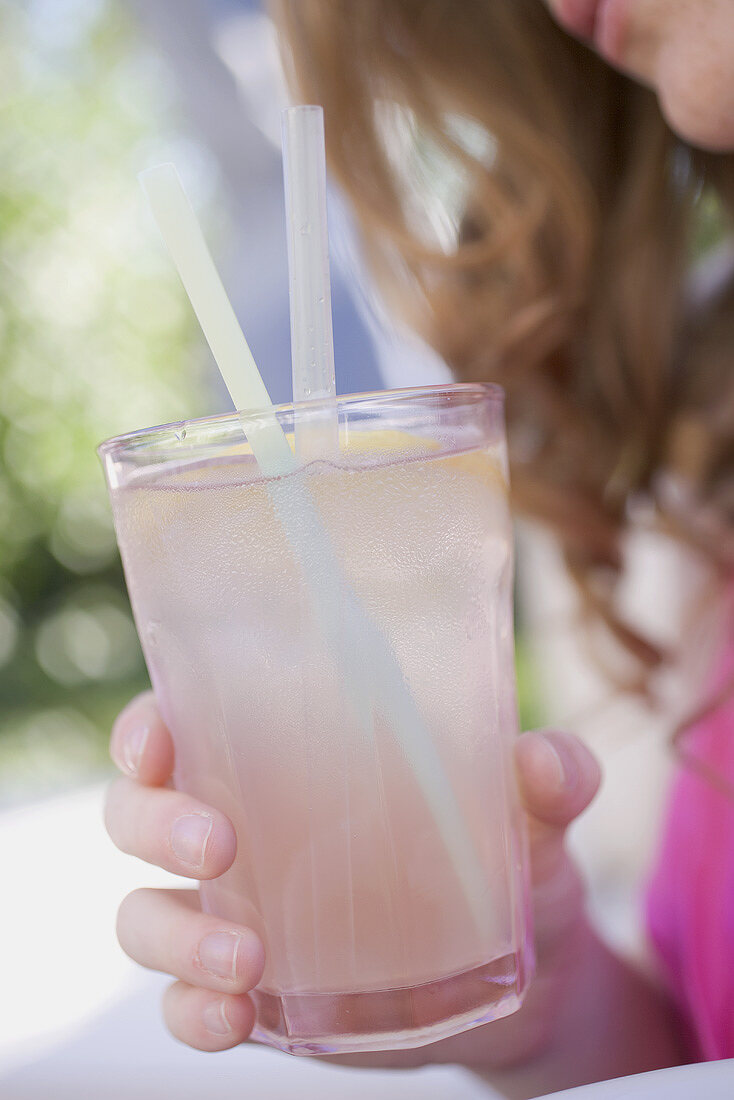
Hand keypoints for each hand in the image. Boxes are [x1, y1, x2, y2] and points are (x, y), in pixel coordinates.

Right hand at [105, 692, 600, 1063]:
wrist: (529, 983)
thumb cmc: (512, 865)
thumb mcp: (536, 818)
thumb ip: (551, 778)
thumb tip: (544, 761)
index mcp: (288, 759)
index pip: (184, 721)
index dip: (148, 725)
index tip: (159, 738)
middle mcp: (243, 827)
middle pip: (137, 812)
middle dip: (155, 822)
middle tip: (220, 842)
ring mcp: (238, 914)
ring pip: (145, 912)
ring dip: (175, 933)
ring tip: (246, 959)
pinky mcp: (253, 993)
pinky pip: (183, 1001)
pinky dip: (191, 1010)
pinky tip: (233, 1015)